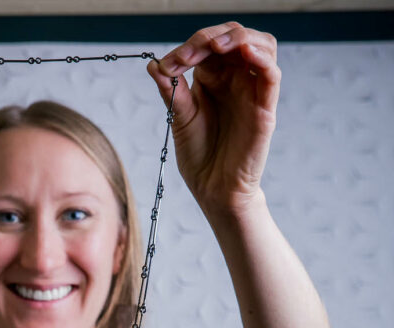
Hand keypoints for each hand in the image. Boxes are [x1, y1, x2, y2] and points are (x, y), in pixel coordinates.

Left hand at [148, 22, 279, 216]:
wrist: (214, 191)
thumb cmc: (200, 158)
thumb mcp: (180, 119)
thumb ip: (172, 91)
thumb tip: (154, 65)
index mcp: (215, 80)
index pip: (210, 45)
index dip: (190, 46)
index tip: (168, 64)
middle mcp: (236, 81)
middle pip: (235, 38)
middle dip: (209, 38)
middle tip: (186, 56)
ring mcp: (253, 93)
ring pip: (261, 46)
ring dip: (238, 38)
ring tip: (215, 46)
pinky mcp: (265, 109)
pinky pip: (271, 75)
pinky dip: (261, 57)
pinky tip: (244, 52)